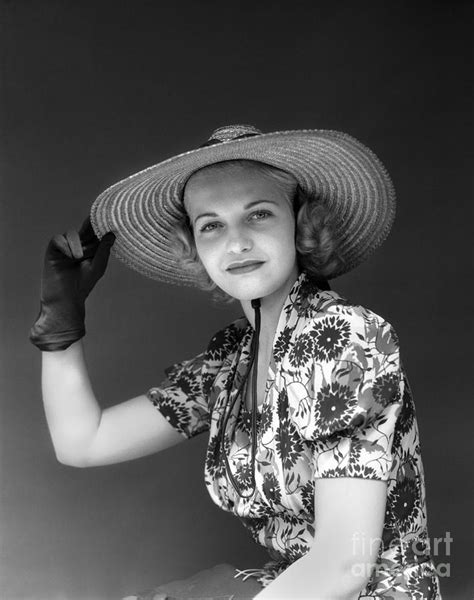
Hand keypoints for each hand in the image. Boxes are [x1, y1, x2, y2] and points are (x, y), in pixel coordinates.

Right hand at [29, 216, 115, 350]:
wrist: (66, 299)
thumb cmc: (83, 285)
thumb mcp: (98, 266)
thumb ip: (104, 250)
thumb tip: (111, 234)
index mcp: (90, 249)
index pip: (96, 232)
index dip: (100, 224)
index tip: (109, 213)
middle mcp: (78, 245)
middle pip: (84, 229)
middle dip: (90, 226)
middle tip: (98, 219)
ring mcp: (65, 247)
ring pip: (72, 233)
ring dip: (77, 245)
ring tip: (78, 258)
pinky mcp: (53, 250)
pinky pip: (59, 239)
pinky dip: (66, 246)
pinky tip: (69, 257)